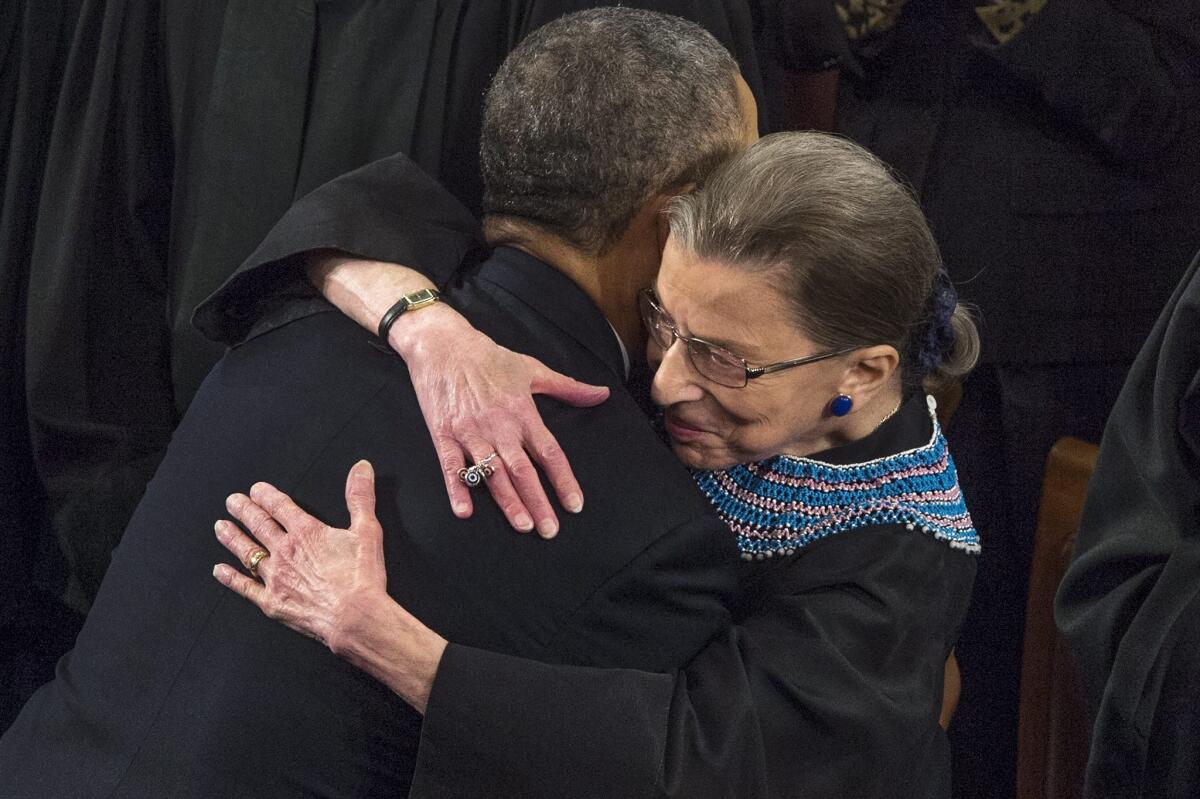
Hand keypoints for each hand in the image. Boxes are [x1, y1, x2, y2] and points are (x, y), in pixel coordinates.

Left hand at [213, 461, 444, 710]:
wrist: (354, 617)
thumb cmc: (362, 576)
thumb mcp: (367, 530)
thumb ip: (360, 497)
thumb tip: (361, 467)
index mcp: (306, 532)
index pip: (280, 507)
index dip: (266, 495)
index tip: (255, 489)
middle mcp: (285, 551)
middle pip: (258, 525)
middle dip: (244, 511)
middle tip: (231, 501)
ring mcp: (275, 577)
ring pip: (247, 553)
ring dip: (232, 538)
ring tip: (220, 527)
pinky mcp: (272, 602)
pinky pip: (246, 587)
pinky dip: (231, 578)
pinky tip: (219, 571)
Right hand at [395, 303, 609, 537]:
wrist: (442, 344)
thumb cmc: (488, 357)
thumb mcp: (532, 369)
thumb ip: (568, 387)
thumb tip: (601, 394)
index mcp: (522, 411)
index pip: (549, 451)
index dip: (563, 479)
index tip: (575, 504)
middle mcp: (498, 425)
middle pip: (522, 469)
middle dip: (538, 501)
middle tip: (550, 530)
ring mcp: (469, 431)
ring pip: (491, 472)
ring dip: (507, 501)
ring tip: (523, 525)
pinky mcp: (442, 434)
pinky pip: (451, 466)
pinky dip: (458, 489)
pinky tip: (465, 511)